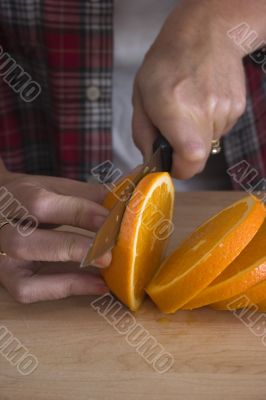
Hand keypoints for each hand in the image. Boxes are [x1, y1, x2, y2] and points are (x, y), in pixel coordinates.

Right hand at [0, 170, 110, 302]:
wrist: (0, 208)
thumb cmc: (33, 197)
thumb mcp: (56, 187)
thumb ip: (88, 195)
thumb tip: (126, 201)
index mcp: (16, 196)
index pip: (41, 205)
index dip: (79, 213)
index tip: (111, 220)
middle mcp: (0, 229)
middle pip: (25, 242)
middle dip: (71, 247)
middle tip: (108, 253)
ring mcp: (1, 257)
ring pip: (24, 275)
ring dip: (69, 276)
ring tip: (105, 273)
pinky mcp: (6, 278)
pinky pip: (30, 291)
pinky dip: (65, 289)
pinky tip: (96, 285)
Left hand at [133, 0, 248, 178]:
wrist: (205, 34)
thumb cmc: (166, 64)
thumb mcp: (140, 97)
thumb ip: (143, 135)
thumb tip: (152, 161)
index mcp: (174, 110)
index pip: (190, 160)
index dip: (180, 169)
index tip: (171, 164)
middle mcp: (203, 112)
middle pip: (198, 157)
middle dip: (183, 152)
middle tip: (175, 131)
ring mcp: (224, 110)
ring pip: (209, 143)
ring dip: (196, 134)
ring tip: (189, 106)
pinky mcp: (236, 107)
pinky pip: (220, 129)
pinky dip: (209, 123)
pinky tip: (203, 100)